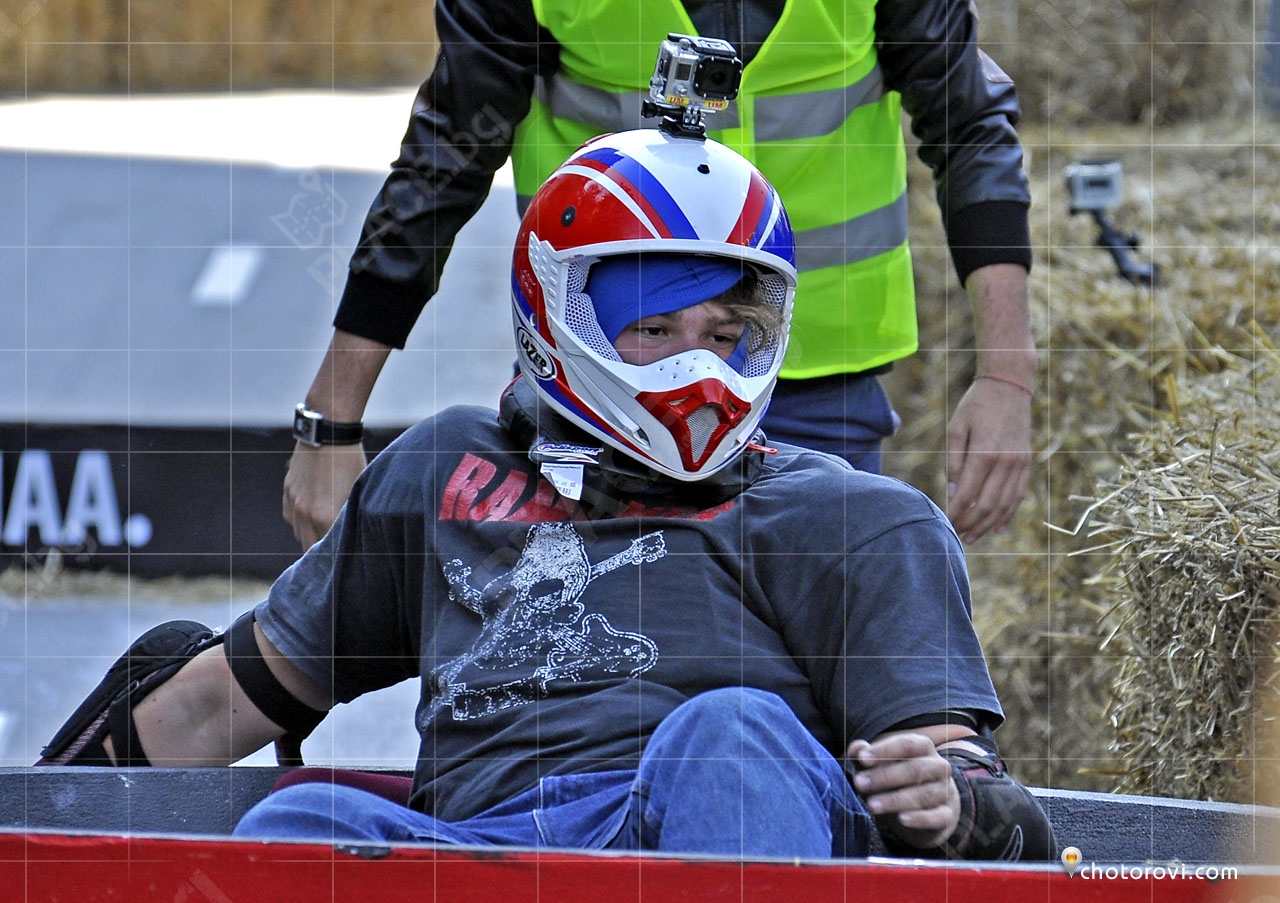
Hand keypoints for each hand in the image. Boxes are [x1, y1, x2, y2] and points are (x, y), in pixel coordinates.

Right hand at [282, 441, 367, 547]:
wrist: (327, 432)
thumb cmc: (350, 461)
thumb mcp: (358, 491)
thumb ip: (351, 517)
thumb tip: (354, 535)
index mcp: (325, 516)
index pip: (329, 549)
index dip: (337, 555)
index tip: (345, 558)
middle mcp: (305, 513)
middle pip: (310, 547)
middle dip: (322, 552)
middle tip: (336, 553)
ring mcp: (293, 502)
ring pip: (299, 533)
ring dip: (310, 536)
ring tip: (325, 534)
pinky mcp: (287, 491)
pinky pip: (291, 517)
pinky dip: (300, 520)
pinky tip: (312, 515)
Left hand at [846, 733, 959, 849]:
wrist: (926, 808)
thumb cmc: (897, 779)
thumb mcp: (879, 765)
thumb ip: (865, 756)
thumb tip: (857, 749)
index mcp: (923, 747)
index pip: (906, 744)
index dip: (884, 751)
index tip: (862, 758)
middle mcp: (938, 766)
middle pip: (914, 769)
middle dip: (884, 776)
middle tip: (860, 783)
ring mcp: (946, 791)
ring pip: (923, 794)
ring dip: (895, 800)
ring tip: (872, 805)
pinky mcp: (947, 815)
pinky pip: (937, 816)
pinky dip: (920, 818)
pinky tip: (902, 819)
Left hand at [944, 376, 1030, 542]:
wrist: (1009, 386)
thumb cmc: (976, 405)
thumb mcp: (957, 429)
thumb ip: (954, 462)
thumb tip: (951, 493)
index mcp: (984, 454)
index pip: (967, 494)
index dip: (955, 513)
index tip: (944, 523)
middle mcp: (1005, 462)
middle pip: (987, 505)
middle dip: (970, 524)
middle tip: (956, 535)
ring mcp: (1019, 464)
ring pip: (1005, 504)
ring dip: (988, 524)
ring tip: (973, 536)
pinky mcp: (1026, 462)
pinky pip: (1019, 494)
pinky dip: (1009, 513)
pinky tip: (999, 527)